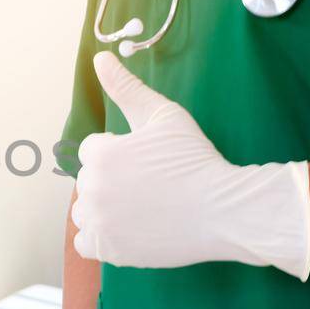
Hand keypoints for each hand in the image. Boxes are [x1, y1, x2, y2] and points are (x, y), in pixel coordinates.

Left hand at [70, 51, 309, 279]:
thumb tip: (100, 57)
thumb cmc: (197, 160)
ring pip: (84, 211)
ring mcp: (99, 222)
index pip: (94, 150)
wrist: (225, 211)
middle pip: (89, 181)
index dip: (121, 153)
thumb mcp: (164, 116)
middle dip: (112, 180)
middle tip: (152, 186)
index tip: (149, 162)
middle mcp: (92, 189)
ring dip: (103, 209)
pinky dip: (101, 238)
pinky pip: (84, 243)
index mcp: (101, 154)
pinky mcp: (108, 251)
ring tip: (142, 207)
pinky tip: (127, 230)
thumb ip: (127, 88)